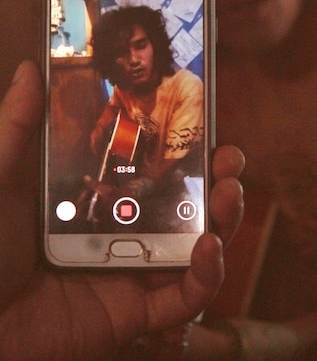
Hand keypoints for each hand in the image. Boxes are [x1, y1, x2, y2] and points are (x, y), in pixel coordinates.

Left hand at [0, 61, 243, 359]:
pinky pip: (183, 298)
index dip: (180, 142)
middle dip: (215, 178)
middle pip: (183, 203)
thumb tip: (30, 69)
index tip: (203, 118)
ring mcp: (130, 270)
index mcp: (94, 195)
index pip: (149, 164)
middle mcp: (120, 229)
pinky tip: (208, 247)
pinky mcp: (134, 311)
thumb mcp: (2, 179)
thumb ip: (17, 126)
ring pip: (195, 246)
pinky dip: (206, 276)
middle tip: (229, 158)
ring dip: (222, 219)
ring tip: (227, 193)